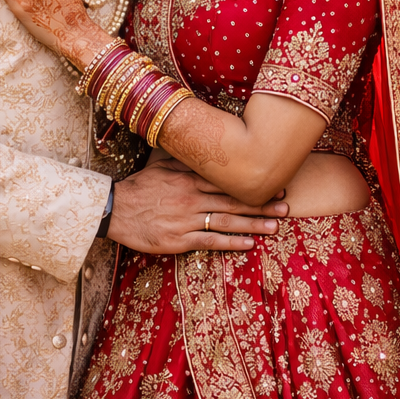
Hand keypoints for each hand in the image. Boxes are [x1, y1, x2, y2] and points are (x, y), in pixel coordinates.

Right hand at [107, 161, 288, 254]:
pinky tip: (249, 245)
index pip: (229, 183)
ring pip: (226, 222)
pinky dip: (231, 243)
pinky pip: (210, 241)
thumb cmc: (139, 188)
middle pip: (234, 202)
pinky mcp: (178, 240)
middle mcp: (193, 198)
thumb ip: (186, 162)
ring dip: (253, 225)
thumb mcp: (162, 166)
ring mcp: (186, 220)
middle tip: (285, 208)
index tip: (274, 186)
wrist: (114, 210)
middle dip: (262, 206)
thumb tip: (207, 153)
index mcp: (190, 179)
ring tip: (275, 227)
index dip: (253, 186)